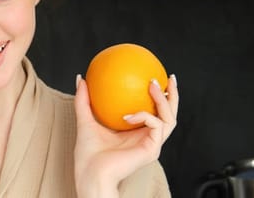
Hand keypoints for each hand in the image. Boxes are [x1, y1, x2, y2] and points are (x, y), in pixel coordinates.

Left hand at [72, 74, 178, 197]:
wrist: (91, 175)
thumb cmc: (88, 156)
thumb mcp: (86, 120)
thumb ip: (84, 101)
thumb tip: (81, 79)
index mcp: (137, 133)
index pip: (154, 112)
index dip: (160, 95)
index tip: (156, 77)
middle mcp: (148, 138)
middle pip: (170, 114)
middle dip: (173, 95)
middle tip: (168, 78)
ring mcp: (152, 144)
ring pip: (169, 118)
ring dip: (163, 100)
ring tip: (153, 85)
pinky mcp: (152, 149)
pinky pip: (156, 125)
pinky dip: (144, 116)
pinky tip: (128, 115)